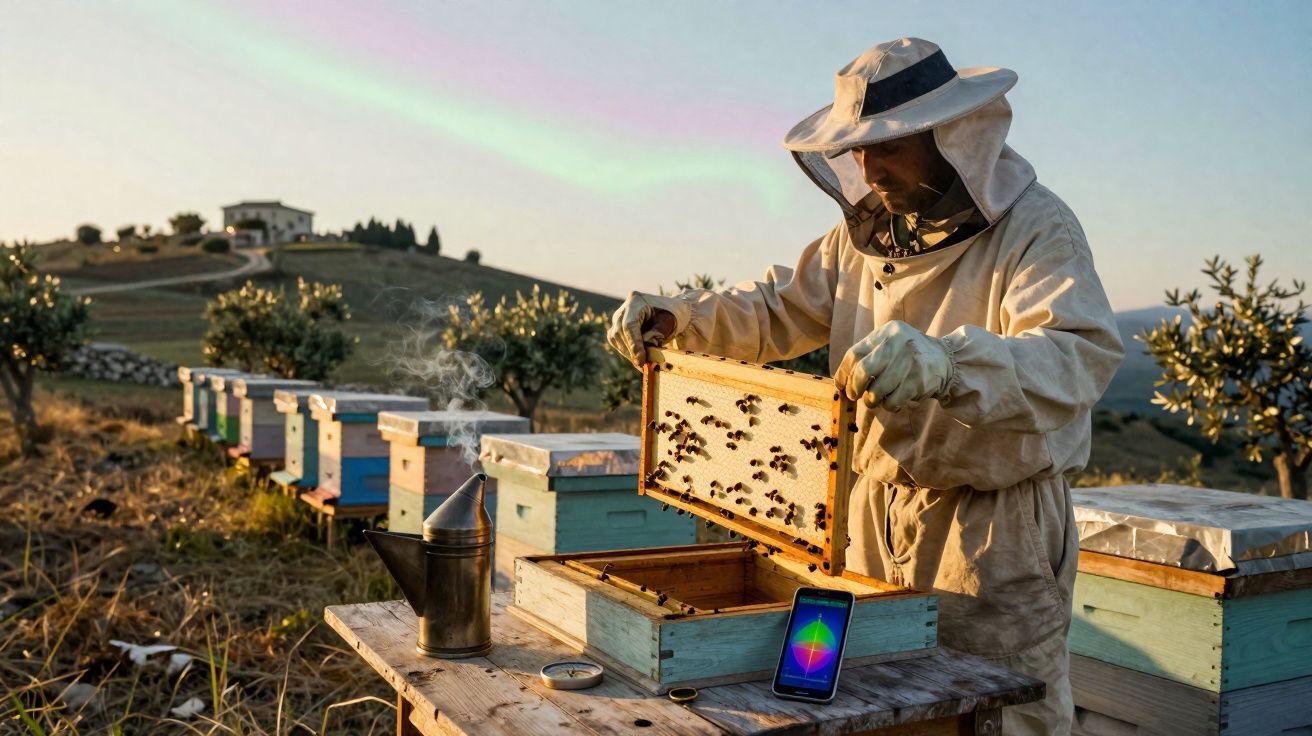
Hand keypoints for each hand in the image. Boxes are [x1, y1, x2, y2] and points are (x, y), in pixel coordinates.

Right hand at [607, 292, 692, 367]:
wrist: (671, 312)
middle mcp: (624, 308)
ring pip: (615, 338)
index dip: (633, 344)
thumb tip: (643, 356)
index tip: (640, 361)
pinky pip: (617, 341)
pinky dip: (627, 351)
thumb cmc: (672, 316)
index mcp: (636, 301)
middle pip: (620, 332)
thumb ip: (655, 337)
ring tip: (643, 364)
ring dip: (628, 353)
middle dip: (631, 351)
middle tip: (644, 366)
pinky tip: (638, 358)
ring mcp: (618, 317)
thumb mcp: (668, 324)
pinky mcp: (617, 327)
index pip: (629, 325)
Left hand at [835, 321, 952, 410]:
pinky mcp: (918, 381)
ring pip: (877, 390)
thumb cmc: (907, 355)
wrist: (946, 360)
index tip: (840, 385)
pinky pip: (893, 401)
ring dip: (872, 400)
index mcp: (887, 332)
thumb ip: (868, 356)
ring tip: (875, 399)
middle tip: (854, 396)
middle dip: (854, 388)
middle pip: (863, 371)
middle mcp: (897, 343)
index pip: (855, 353)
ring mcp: (909, 362)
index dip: (843, 373)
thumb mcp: (890, 344)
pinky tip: (893, 402)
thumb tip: (842, 382)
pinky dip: (889, 405)